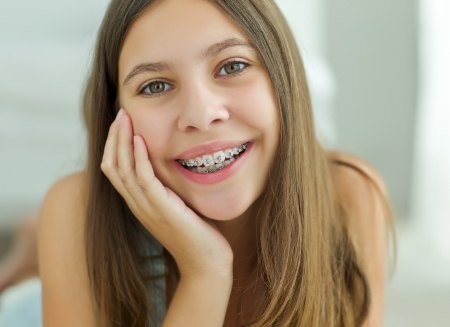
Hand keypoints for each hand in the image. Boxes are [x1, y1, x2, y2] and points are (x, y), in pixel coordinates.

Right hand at [100, 109, 232, 277]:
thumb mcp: (178, 205)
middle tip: (120, 113)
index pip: (116, 170)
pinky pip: (143, 179)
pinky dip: (138, 158)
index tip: (123, 123)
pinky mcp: (161, 209)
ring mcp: (146, 208)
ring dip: (121, 141)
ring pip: (122, 170)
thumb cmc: (197, 234)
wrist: (206, 263)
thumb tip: (172, 165)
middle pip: (112, 166)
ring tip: (124, 118)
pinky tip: (140, 140)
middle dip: (114, 138)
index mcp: (140, 203)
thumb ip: (169, 188)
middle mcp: (137, 205)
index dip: (115, 145)